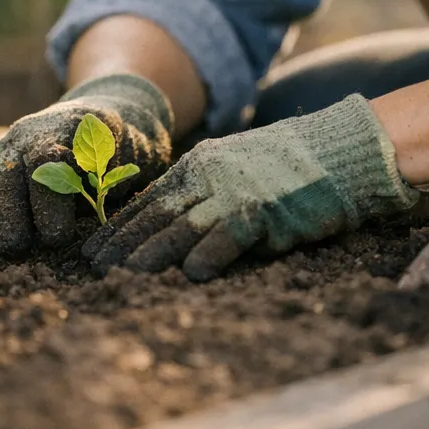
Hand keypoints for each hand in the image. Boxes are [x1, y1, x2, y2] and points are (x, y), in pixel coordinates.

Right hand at [0, 73, 172, 255]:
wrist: (97, 117)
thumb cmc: (122, 144)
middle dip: (11, 217)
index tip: (58, 237)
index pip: (46, 161)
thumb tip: (106, 196)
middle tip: (21, 248)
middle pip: (8, 176)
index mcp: (67, 127)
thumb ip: (121, 171)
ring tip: (5, 250)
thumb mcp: (135, 150)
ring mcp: (7, 151)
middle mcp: (29, 135)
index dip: (48, 202)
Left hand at [83, 93, 417, 281]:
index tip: (92, 252)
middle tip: (93, 270)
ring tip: (126, 277)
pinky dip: (210, 254)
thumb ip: (199, 192)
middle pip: (156, 214)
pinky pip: (231, 234)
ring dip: (152, 254)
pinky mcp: (265, 208)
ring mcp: (236, 191)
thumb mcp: (231, 169)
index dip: (118, 228)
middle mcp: (209, 175)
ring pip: (183, 225)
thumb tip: (163, 227)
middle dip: (123, 244)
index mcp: (198, 165)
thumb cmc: (284, 168)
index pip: (148, 200)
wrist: (336, 151)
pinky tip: (193, 275)